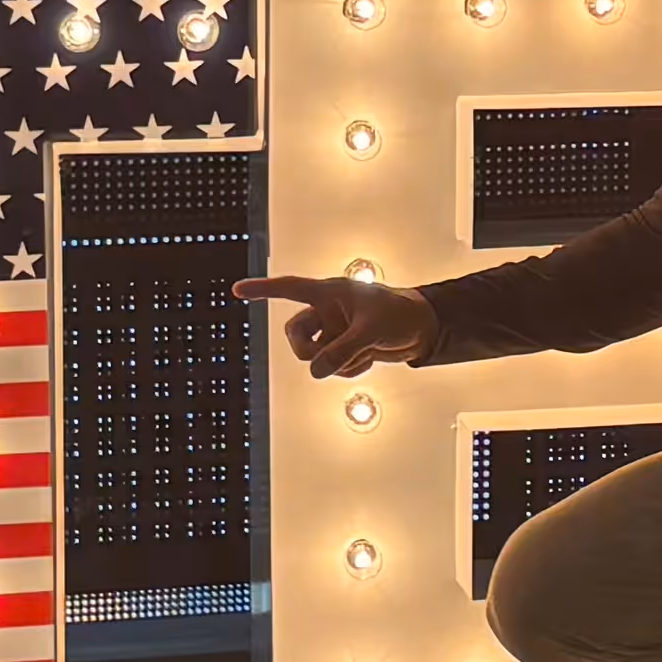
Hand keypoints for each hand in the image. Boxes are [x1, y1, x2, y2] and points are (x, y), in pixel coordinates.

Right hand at [238, 271, 434, 377]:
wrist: (422, 329)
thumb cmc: (400, 314)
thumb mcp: (371, 331)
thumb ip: (342, 351)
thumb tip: (317, 372)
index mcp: (330, 293)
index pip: (289, 289)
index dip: (263, 289)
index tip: (238, 290)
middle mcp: (327, 312)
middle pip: (296, 336)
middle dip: (308, 351)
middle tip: (326, 360)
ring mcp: (334, 332)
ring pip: (314, 357)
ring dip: (335, 363)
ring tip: (362, 355)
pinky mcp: (344, 349)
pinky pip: (332, 367)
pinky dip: (348, 369)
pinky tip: (368, 360)